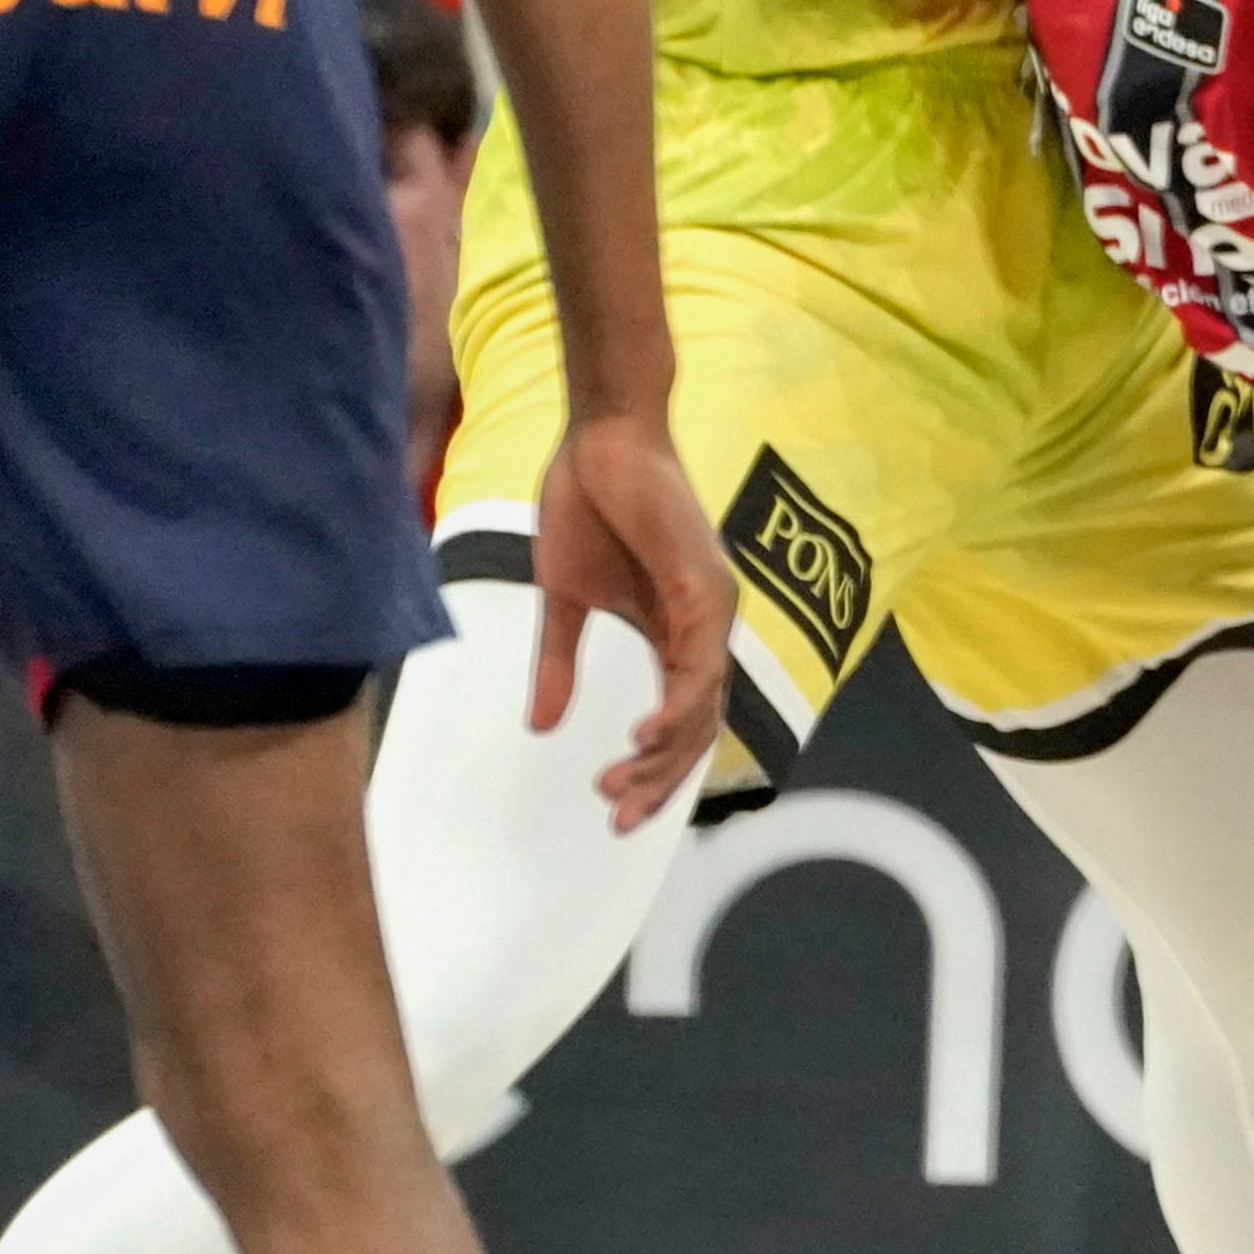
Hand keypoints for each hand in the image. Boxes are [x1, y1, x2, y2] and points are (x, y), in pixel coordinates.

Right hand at [530, 410, 737, 829]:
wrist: (599, 436)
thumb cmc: (587, 504)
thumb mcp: (566, 599)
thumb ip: (560, 663)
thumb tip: (541, 727)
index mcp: (678, 633)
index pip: (678, 722)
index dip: (651, 771)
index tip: (613, 811)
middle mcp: (706, 628)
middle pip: (696, 728)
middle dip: (658, 780)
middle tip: (617, 818)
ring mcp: (712, 608)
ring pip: (703, 706)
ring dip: (663, 753)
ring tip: (620, 783)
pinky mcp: (704, 587)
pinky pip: (699, 663)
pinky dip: (679, 705)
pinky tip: (644, 733)